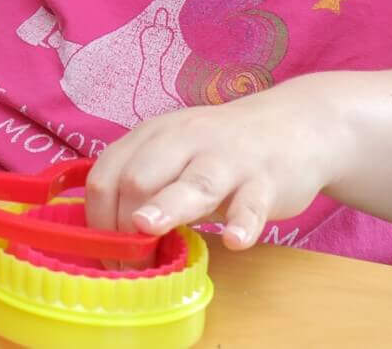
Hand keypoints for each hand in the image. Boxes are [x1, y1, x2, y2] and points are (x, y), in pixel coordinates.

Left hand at [84, 78, 352, 250]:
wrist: (293, 126)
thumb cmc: (221, 152)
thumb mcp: (174, 158)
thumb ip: (145, 189)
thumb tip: (111, 238)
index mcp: (153, 136)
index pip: (107, 174)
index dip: (98, 219)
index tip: (107, 254)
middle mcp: (185, 140)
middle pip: (138, 177)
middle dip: (124, 225)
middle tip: (131, 265)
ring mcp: (227, 159)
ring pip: (192, 182)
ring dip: (167, 205)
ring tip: (149, 226)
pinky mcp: (266, 179)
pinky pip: (251, 202)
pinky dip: (242, 222)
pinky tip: (234, 240)